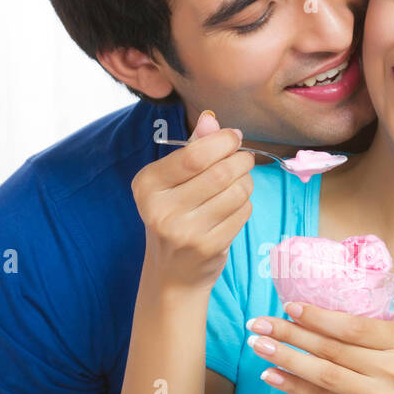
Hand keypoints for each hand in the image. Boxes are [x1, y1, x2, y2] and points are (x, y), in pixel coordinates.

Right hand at [131, 110, 254, 293]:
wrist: (172, 272)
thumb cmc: (175, 216)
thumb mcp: (172, 181)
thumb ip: (191, 148)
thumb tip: (211, 120)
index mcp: (147, 185)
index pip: (194, 155)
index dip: (222, 142)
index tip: (234, 137)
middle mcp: (160, 209)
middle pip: (219, 172)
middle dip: (240, 160)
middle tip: (245, 158)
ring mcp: (184, 232)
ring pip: (235, 192)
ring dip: (246, 182)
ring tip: (240, 182)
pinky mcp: (208, 247)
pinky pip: (242, 213)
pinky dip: (246, 203)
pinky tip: (235, 206)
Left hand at [246, 301, 393, 393]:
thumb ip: (372, 333)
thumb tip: (317, 311)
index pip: (353, 326)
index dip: (317, 316)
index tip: (287, 306)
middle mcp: (392, 368)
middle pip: (332, 348)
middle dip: (290, 333)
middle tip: (257, 323)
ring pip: (323, 373)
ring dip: (286, 358)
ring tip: (257, 345)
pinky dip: (293, 386)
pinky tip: (270, 374)